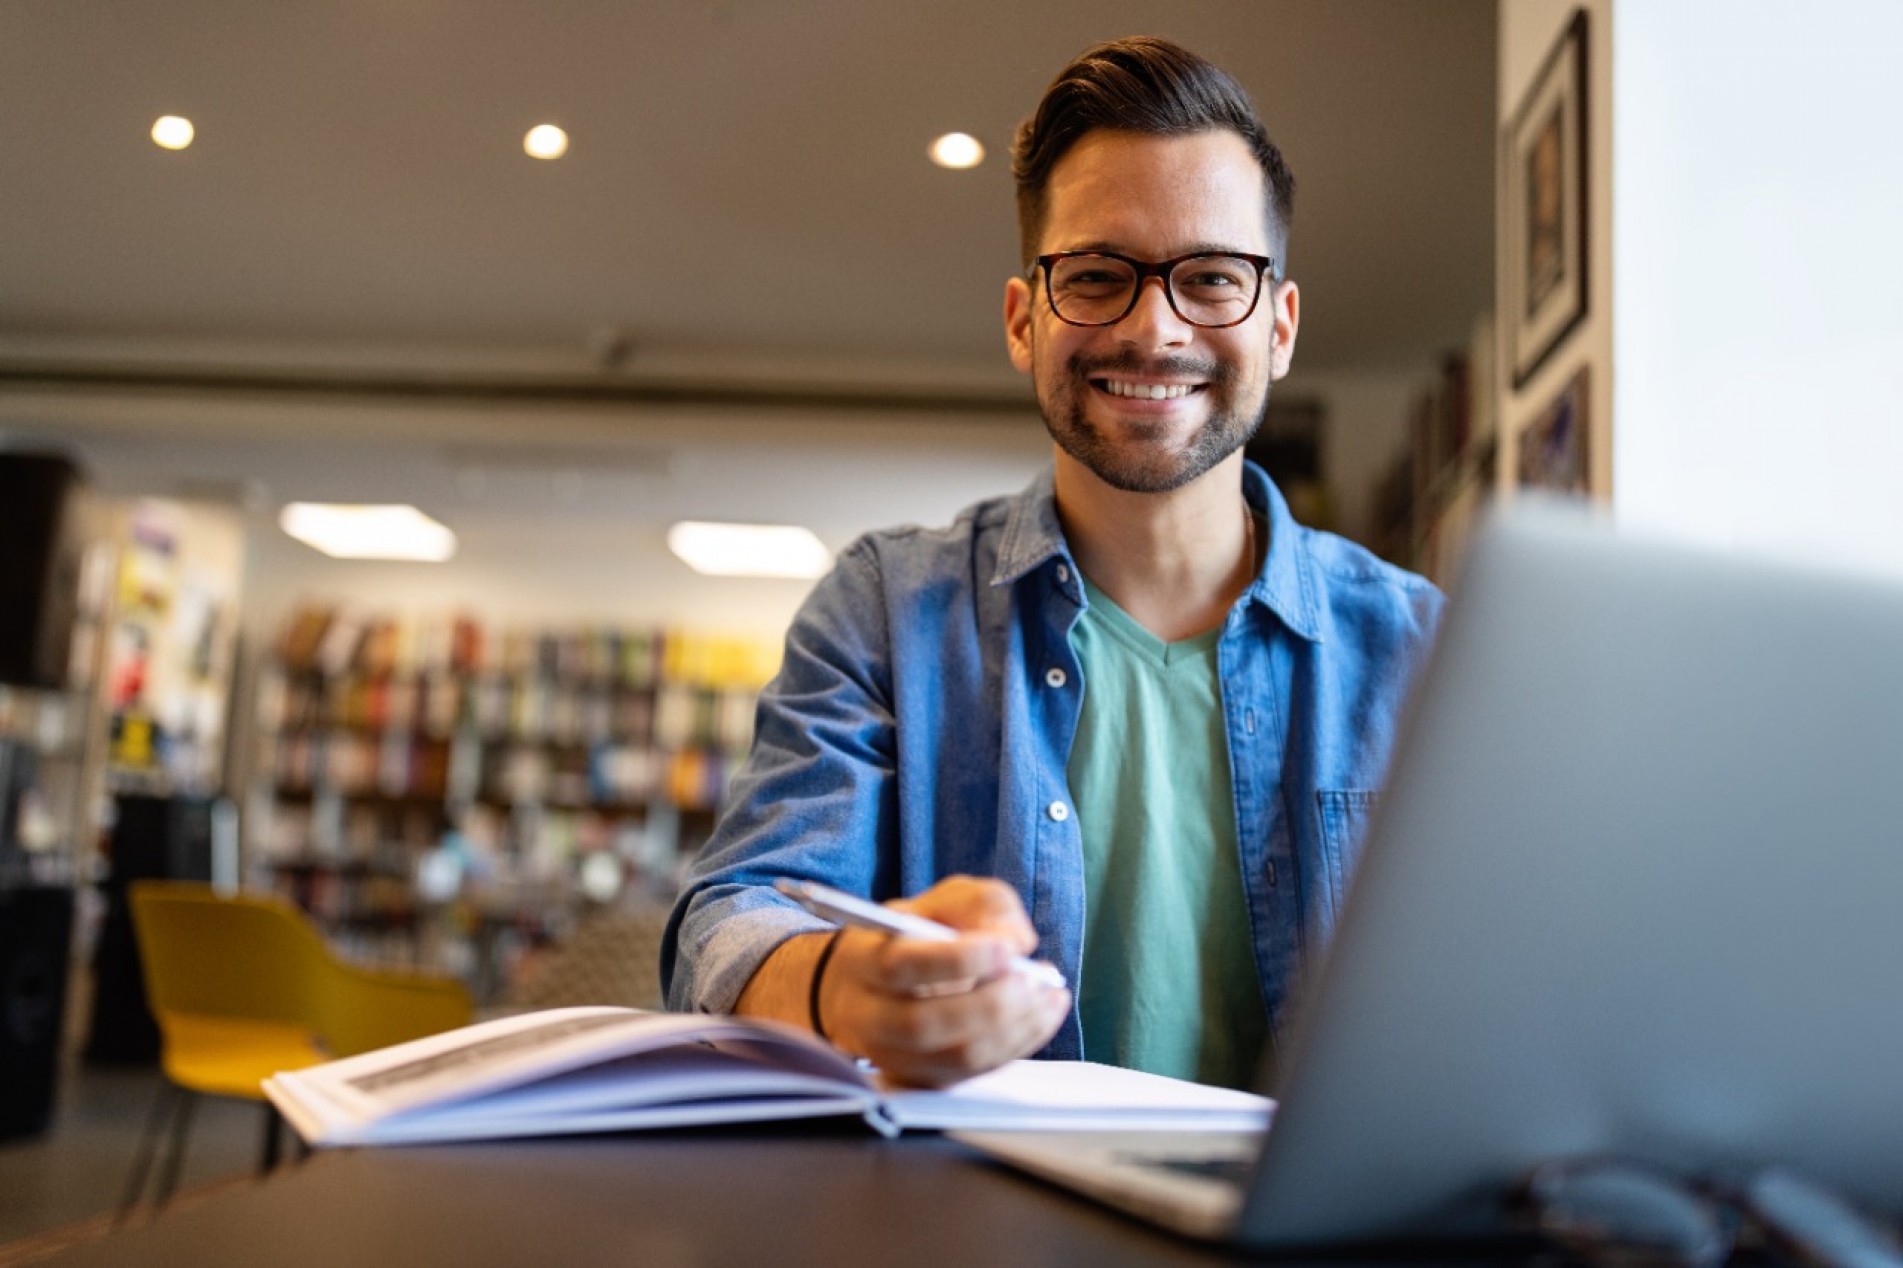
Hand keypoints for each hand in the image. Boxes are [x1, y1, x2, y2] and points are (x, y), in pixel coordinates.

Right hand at [816, 876, 1070, 1086]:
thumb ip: (982, 905)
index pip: (901, 967)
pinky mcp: (925, 1079)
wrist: (878, 984)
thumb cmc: (918, 933)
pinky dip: (1018, 1044)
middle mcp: (868, 1015)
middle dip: (989, 1004)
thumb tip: (1016, 941)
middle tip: (1031, 979)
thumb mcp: (945, 900)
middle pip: (923, 1025)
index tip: (1006, 949)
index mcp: (863, 958)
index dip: (957, 960)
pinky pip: (974, 1074)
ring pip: (955, 1057)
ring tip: (1048, 993)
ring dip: (1014, 1027)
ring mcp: (894, 1056)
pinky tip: (1043, 1013)